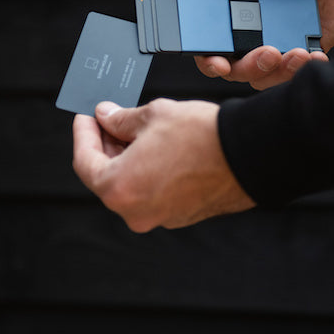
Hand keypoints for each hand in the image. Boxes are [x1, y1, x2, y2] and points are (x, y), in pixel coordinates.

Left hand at [72, 99, 254, 232]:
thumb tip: (106, 116)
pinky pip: (153, 193)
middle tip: (109, 119)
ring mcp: (159, 217)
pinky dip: (148, 171)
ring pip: (131, 186)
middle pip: (106, 177)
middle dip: (106, 145)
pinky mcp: (181, 215)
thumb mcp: (152, 116)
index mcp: (119, 189)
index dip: (83, 134)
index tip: (86, 116)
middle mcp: (135, 211)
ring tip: (136, 129)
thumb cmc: (202, 137)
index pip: (85, 161)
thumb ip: (121, 119)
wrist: (249, 154)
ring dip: (128, 158)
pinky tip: (157, 148)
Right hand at [179, 0, 333, 89]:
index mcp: (233, 2)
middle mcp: (250, 26)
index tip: (216, 61)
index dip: (205, 55)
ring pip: (261, 75)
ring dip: (275, 71)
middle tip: (267, 53)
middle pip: (232, 64)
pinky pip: (293, 73)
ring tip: (295, 52)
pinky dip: (300, 70)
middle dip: (244, 67)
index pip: (208, 37)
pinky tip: (312, 54)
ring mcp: (277, 39)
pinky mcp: (302, 49)